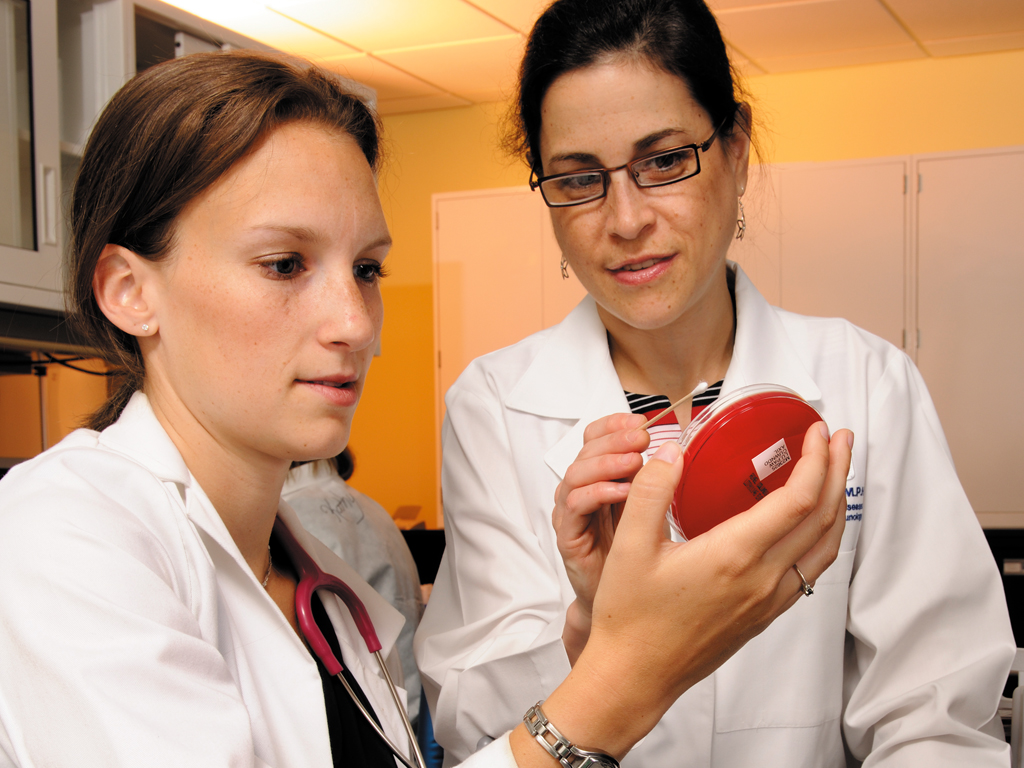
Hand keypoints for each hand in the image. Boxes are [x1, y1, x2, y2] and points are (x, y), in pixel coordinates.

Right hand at [511, 422, 851, 766]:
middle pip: (823, 519)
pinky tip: (810, 525)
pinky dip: (823, 538)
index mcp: (734, 556)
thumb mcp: (628, 546)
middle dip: (838, 472)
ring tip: (835, 473)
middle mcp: (762, 580)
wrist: (634, 676)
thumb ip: (651, 490)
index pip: (798, 501)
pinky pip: (811, 571)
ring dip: (837, 504)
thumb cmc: (629, 618)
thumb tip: (672, 450)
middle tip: (839, 439)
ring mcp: (768, 601)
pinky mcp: (764, 615)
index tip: (818, 432)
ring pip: (825, 548)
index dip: (817, 461)